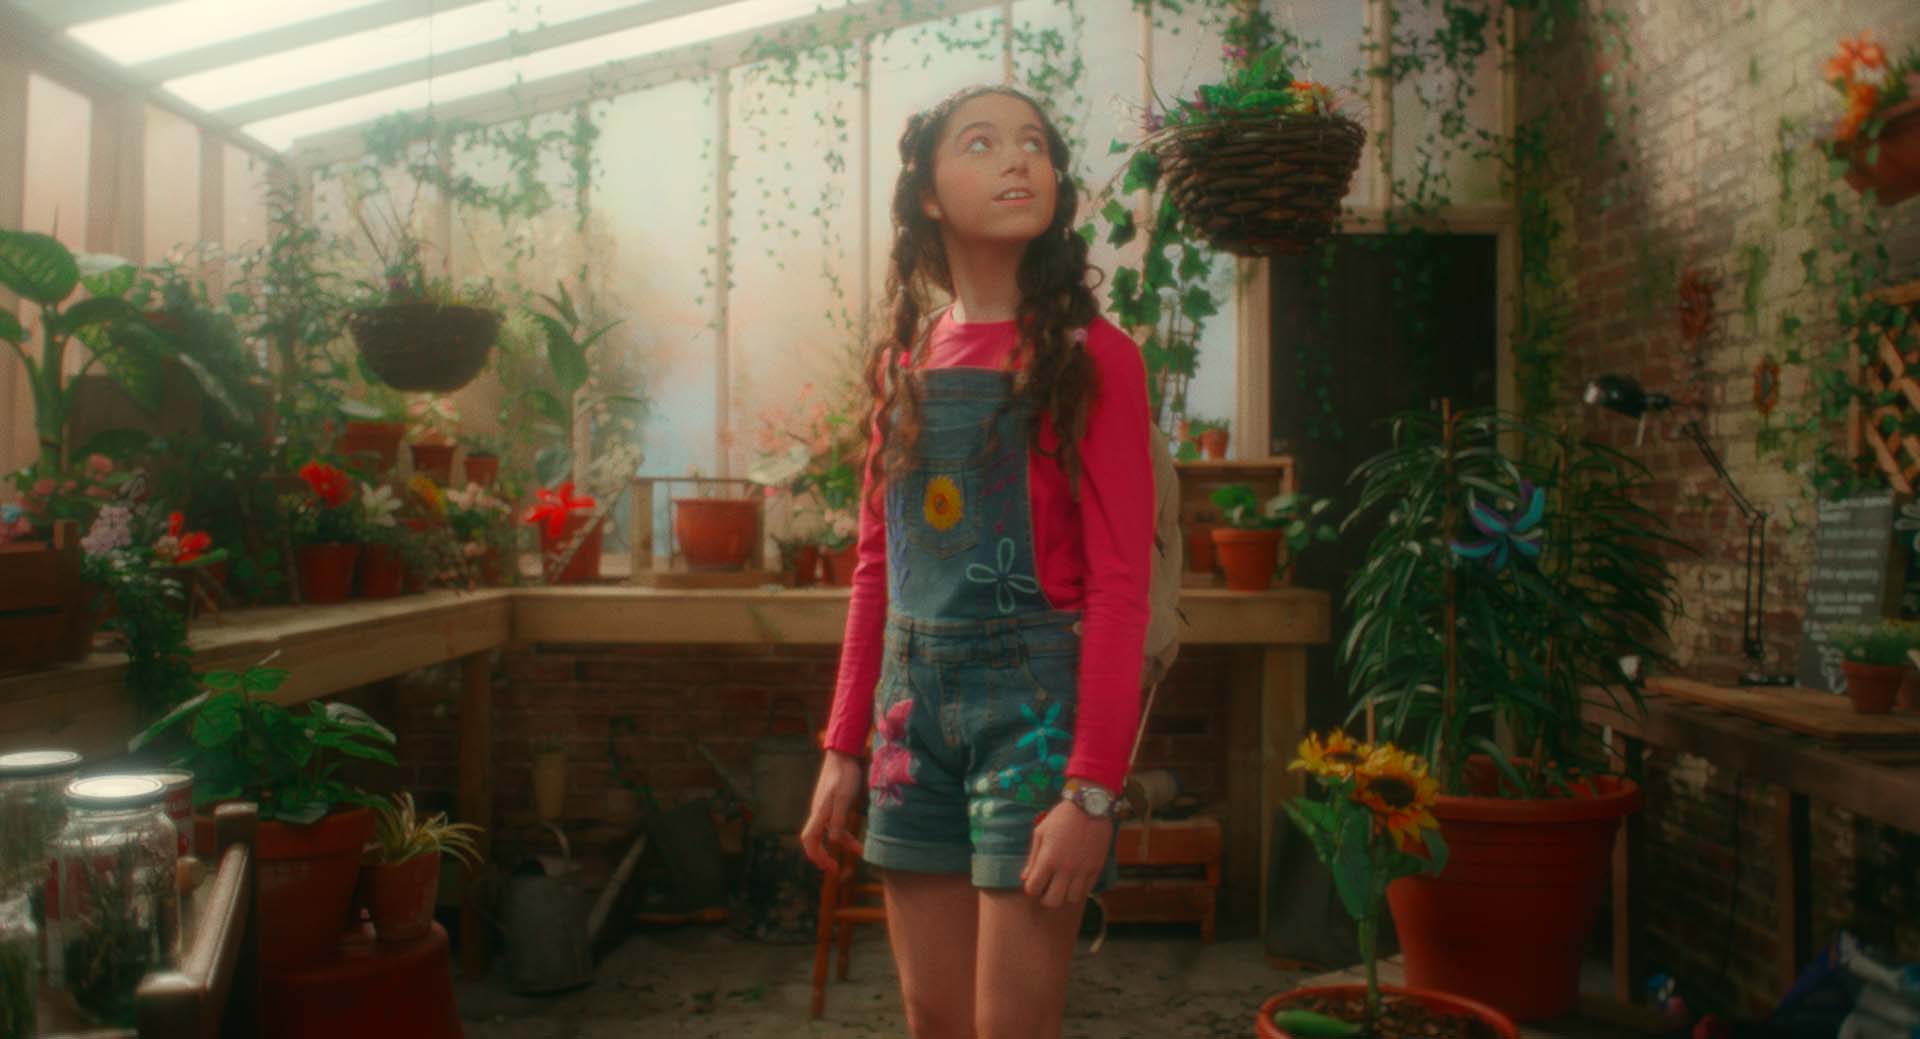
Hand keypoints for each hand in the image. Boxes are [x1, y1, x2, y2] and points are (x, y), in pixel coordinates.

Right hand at [800, 749, 864, 870]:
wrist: (844, 754)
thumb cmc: (844, 775)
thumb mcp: (843, 798)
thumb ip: (837, 820)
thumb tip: (833, 841)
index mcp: (819, 813)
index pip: (809, 839)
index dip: (816, 855)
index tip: (828, 866)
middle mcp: (819, 813)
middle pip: (814, 840)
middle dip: (822, 856)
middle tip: (834, 869)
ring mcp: (826, 808)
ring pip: (828, 833)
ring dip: (838, 847)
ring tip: (852, 856)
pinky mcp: (834, 804)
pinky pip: (837, 824)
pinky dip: (846, 835)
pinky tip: (858, 841)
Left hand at [1021, 802, 1112, 908]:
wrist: (1090, 806)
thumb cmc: (1061, 817)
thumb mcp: (1041, 832)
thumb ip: (1033, 858)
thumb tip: (1025, 877)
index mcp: (1048, 859)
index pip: (1033, 889)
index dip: (1031, 888)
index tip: (1034, 882)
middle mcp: (1066, 869)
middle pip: (1052, 901)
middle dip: (1046, 898)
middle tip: (1047, 888)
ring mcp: (1083, 870)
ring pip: (1071, 899)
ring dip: (1065, 895)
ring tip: (1063, 884)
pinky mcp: (1097, 868)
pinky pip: (1087, 890)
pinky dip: (1079, 889)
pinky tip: (1076, 879)